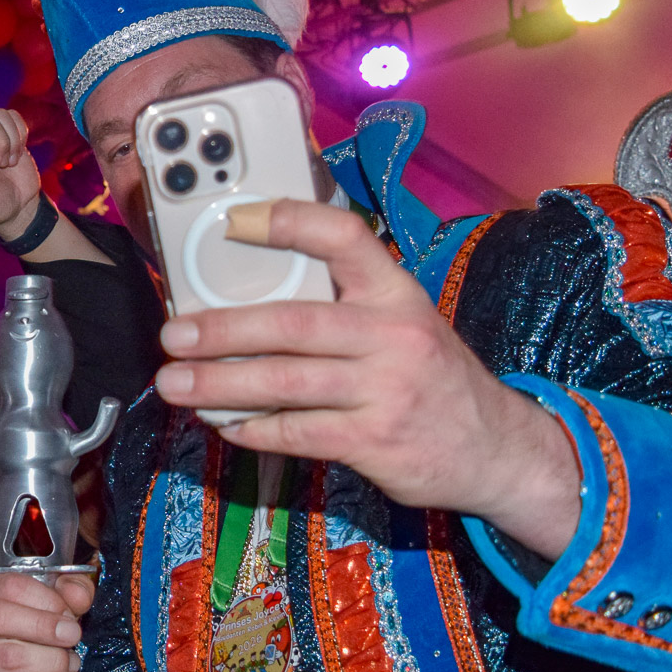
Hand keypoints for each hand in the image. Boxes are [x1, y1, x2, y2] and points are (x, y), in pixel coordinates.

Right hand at [0, 572, 91, 671]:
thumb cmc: (27, 629)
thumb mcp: (51, 600)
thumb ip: (69, 590)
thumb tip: (77, 594)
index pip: (9, 586)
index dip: (46, 600)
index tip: (69, 615)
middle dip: (43, 629)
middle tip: (72, 637)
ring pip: (6, 658)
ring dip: (48, 663)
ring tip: (68, 665)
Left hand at [155, 199, 580, 558]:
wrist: (499, 449)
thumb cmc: (431, 378)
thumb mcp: (404, 324)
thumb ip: (343, 307)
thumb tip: (251, 299)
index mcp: (395, 292)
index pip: (343, 237)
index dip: (290, 222)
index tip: (237, 221)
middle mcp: (393, 334)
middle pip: (292, 322)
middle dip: (222, 329)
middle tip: (173, 335)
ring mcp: (386, 388)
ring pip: (285, 381)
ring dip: (219, 384)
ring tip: (176, 383)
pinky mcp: (375, 440)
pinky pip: (297, 431)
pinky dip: (252, 428)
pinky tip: (225, 424)